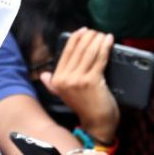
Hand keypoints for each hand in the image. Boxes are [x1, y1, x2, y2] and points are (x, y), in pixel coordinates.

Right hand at [40, 28, 119, 143]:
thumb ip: (53, 85)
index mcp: (58, 79)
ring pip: (89, 52)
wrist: (97, 123)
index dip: (76, 38)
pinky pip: (100, 58)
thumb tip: (44, 75)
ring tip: (103, 35)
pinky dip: (105, 47)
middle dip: (89, 37)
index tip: (85, 31)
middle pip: (79, 49)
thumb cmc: (85, 107)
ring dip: (98, 40)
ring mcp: (78, 80)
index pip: (66, 51)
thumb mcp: (64, 95)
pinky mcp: (92, 80)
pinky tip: (109, 40)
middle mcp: (65, 79)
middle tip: (97, 32)